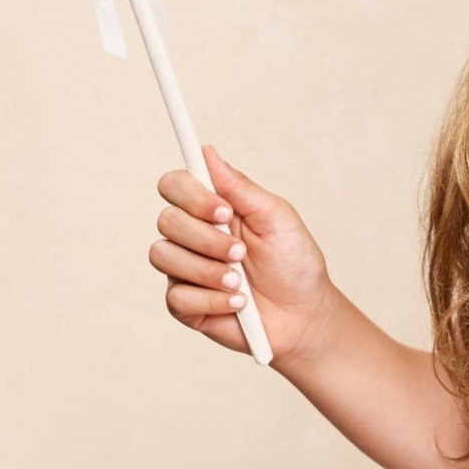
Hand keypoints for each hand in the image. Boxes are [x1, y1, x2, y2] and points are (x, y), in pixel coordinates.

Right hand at [150, 146, 333, 365]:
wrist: (304, 317)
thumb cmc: (293, 265)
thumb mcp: (276, 218)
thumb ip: (240, 187)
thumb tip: (207, 151)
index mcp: (211, 209)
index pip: (175, 185)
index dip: (191, 195)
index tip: (224, 211)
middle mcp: (191, 235)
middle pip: (167, 220)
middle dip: (207, 239)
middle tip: (241, 253)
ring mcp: (184, 270)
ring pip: (164, 256)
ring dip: (208, 271)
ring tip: (240, 283)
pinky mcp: (185, 304)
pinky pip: (177, 296)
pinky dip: (213, 300)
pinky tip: (238, 304)